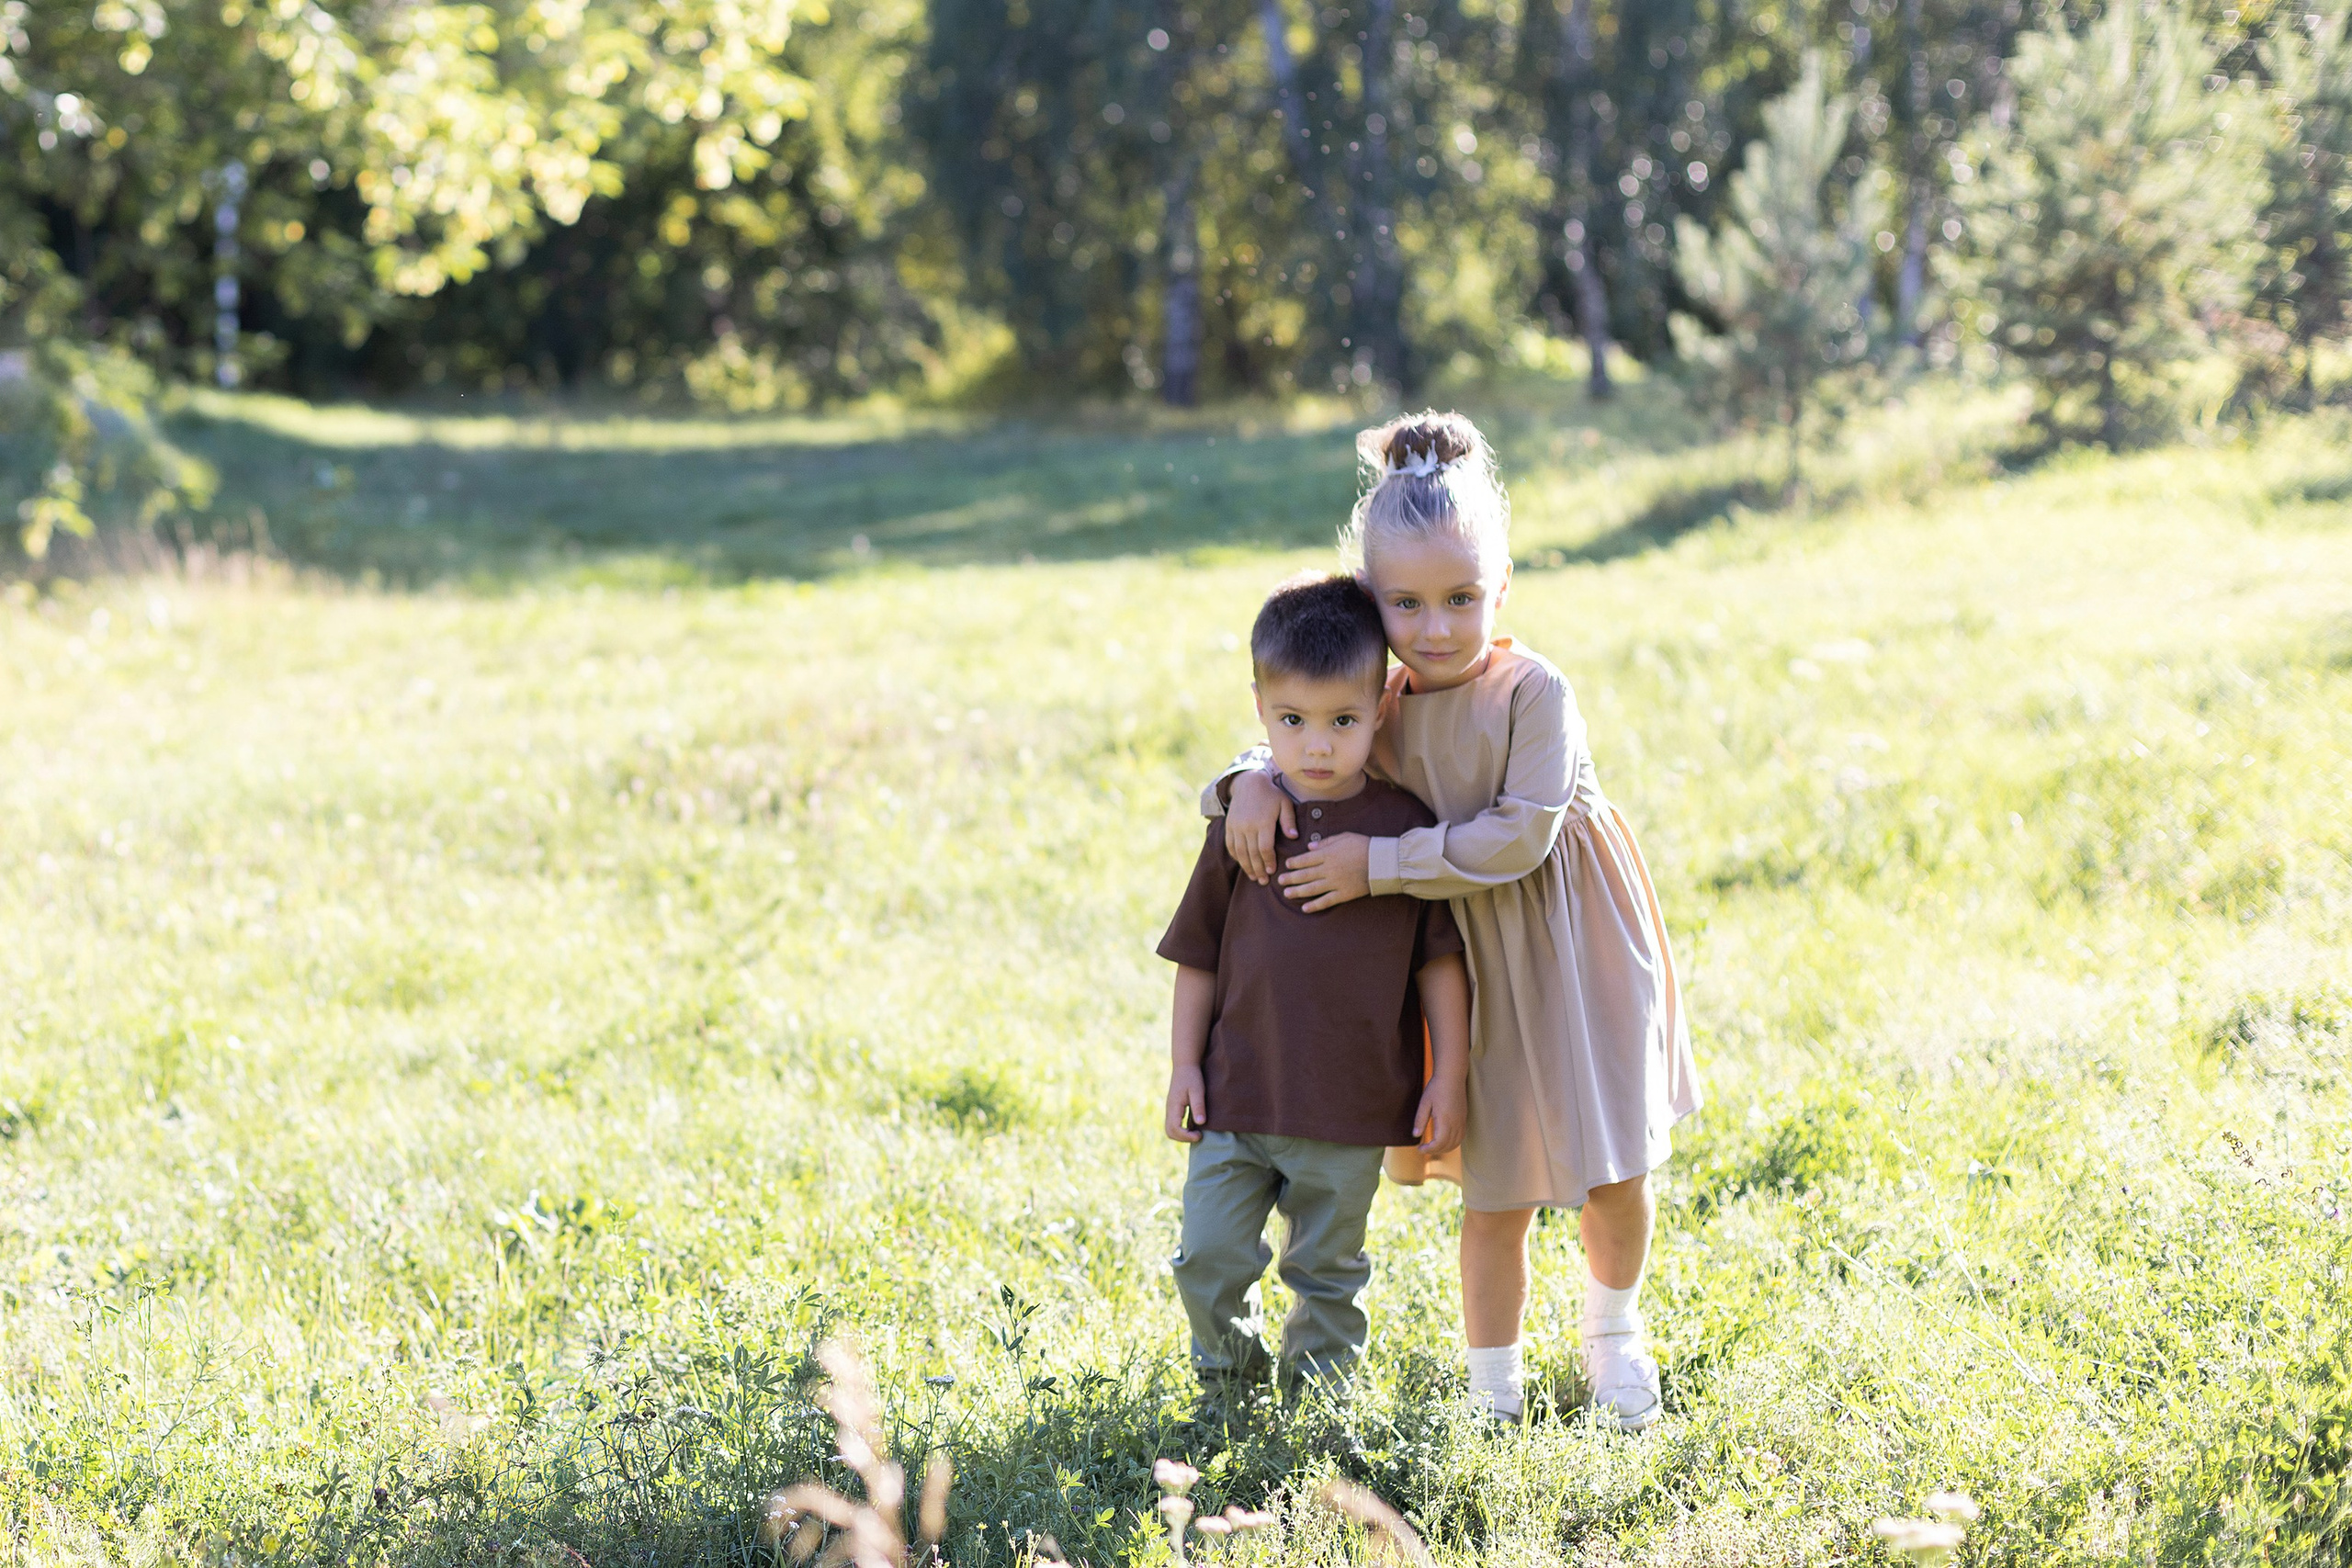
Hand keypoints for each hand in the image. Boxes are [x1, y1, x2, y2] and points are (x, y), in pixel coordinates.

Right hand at [1164, 1064, 1207, 1141]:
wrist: (1185, 1065)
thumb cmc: (1192, 1076)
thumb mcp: (1198, 1090)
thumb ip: (1198, 1106)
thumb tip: (1200, 1123)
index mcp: (1174, 1106)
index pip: (1175, 1129)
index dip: (1186, 1136)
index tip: (1200, 1135)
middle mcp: (1169, 1109)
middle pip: (1169, 1132)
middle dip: (1183, 1138)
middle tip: (1198, 1135)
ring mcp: (1170, 1109)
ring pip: (1170, 1129)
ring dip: (1182, 1135)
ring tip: (1196, 1132)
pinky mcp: (1174, 1108)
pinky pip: (1174, 1124)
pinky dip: (1182, 1129)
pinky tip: (1194, 1125)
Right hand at [1224, 771, 1296, 885]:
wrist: (1248, 782)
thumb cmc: (1271, 794)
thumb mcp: (1284, 803)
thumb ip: (1289, 821)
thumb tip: (1295, 837)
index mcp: (1263, 821)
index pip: (1265, 847)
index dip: (1268, 861)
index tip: (1272, 871)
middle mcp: (1248, 825)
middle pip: (1252, 853)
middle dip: (1258, 869)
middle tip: (1264, 881)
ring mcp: (1236, 826)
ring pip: (1240, 852)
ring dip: (1246, 866)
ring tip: (1253, 877)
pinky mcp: (1229, 826)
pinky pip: (1230, 845)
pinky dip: (1236, 856)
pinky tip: (1243, 864)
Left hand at [1278, 832, 1370, 911]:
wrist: (1382, 862)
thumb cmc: (1364, 846)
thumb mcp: (1345, 837)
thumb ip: (1326, 842)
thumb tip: (1310, 847)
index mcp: (1328, 854)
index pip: (1306, 859)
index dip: (1294, 862)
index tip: (1286, 865)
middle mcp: (1329, 869)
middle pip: (1305, 874)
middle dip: (1291, 877)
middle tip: (1279, 880)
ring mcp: (1336, 883)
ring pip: (1312, 888)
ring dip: (1297, 891)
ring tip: (1286, 893)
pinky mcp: (1344, 894)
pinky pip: (1327, 901)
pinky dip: (1315, 905)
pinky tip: (1305, 908)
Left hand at [1413, 1072, 1465, 1156]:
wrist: (1452, 1076)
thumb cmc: (1436, 1088)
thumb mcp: (1424, 1103)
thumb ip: (1420, 1120)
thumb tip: (1415, 1135)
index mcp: (1445, 1120)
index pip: (1439, 1143)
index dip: (1428, 1149)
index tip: (1419, 1148)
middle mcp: (1456, 1123)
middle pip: (1447, 1146)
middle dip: (1435, 1151)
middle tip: (1424, 1148)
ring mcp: (1462, 1121)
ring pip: (1456, 1143)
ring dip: (1445, 1149)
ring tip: (1433, 1146)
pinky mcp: (1464, 1118)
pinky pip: (1461, 1137)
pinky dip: (1453, 1143)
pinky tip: (1444, 1140)